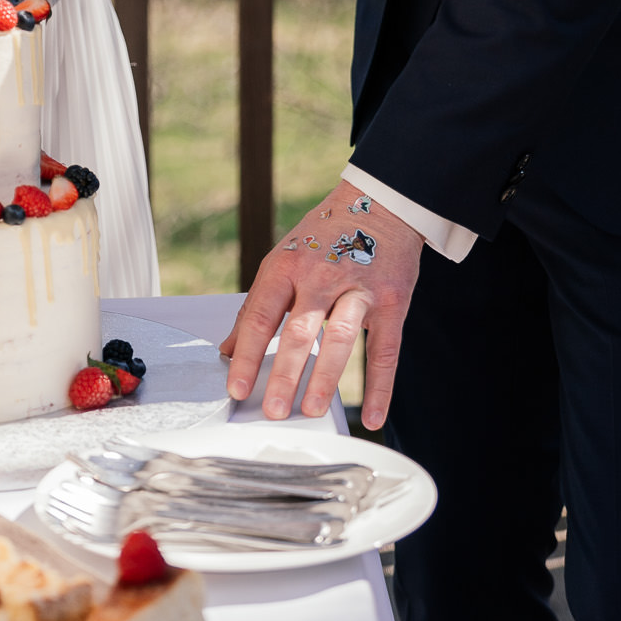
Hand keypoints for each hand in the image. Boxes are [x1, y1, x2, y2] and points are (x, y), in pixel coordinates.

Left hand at [219, 184, 423, 427]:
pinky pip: (385, 350)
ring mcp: (359, 288)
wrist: (381, 204)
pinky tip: (372, 417)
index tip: (236, 387)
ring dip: (325, 379)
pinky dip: (380, 387)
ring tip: (310, 409)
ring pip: (341, 338)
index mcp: (288, 266)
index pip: (262, 316)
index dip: (247, 355)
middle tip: (272, 410)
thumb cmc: (325, 236)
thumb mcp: (284, 260)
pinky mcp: (392, 301)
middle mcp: (322, 275)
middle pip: (300, 330)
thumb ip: (257, 307)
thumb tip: (228, 349)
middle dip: (285, 374)